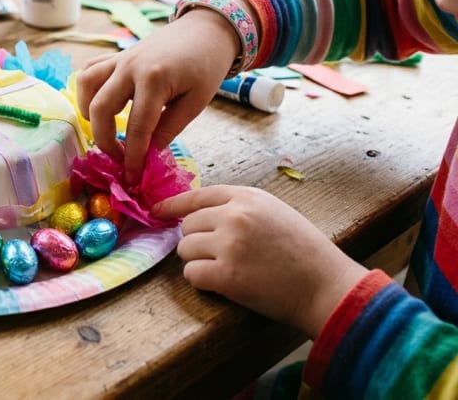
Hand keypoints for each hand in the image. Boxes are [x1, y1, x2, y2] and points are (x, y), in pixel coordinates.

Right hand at [76, 7, 238, 182]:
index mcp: (154, 79)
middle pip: (100, 109)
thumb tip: (147, 155)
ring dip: (88, 113)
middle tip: (120, 158)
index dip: (133, 157)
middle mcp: (129, 67)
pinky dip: (87, 90)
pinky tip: (98, 104)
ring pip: (86, 86)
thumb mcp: (196, 102)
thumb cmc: (206, 66)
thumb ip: (169, 129)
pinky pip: (90, 70)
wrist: (206, 29)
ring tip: (104, 129)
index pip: (137, 127)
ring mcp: (119, 59)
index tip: (132, 177)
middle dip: (105, 140)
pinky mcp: (116, 56)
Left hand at [154, 185, 368, 337]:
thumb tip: (197, 214)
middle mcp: (235, 216)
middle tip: (219, 255)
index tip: (157, 210)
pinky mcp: (226, 275)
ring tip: (226, 269)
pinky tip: (224, 283)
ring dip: (198, 261)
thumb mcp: (274, 212)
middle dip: (196, 241)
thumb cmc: (304, 252)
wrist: (326, 286)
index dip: (173, 205)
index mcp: (248, 197)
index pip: (197, 195)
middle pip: (187, 225)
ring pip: (185, 250)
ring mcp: (229, 245)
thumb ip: (239, 208)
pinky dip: (202, 281)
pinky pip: (192, 274)